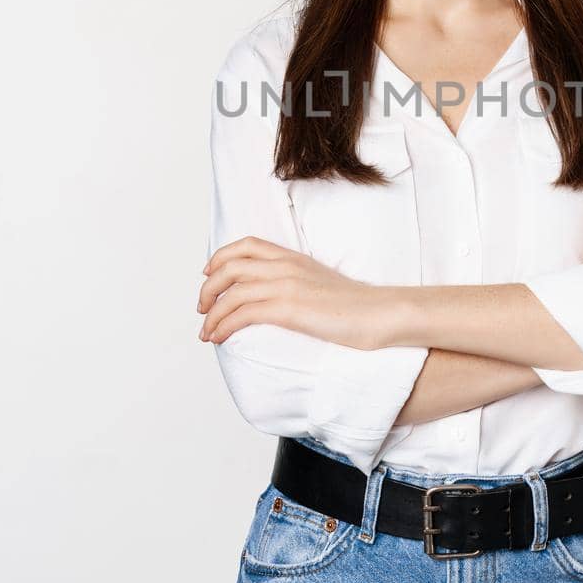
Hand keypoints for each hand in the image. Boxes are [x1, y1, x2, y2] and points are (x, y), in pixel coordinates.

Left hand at [197, 236, 389, 349]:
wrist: (381, 313)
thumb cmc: (357, 307)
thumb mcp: (322, 284)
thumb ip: (298, 283)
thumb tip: (279, 299)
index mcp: (293, 257)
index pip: (247, 244)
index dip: (221, 257)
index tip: (208, 273)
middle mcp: (285, 266)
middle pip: (230, 266)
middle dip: (207, 288)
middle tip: (201, 309)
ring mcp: (286, 285)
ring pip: (231, 292)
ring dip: (211, 313)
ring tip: (206, 332)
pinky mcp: (289, 308)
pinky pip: (242, 313)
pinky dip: (223, 325)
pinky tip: (219, 337)